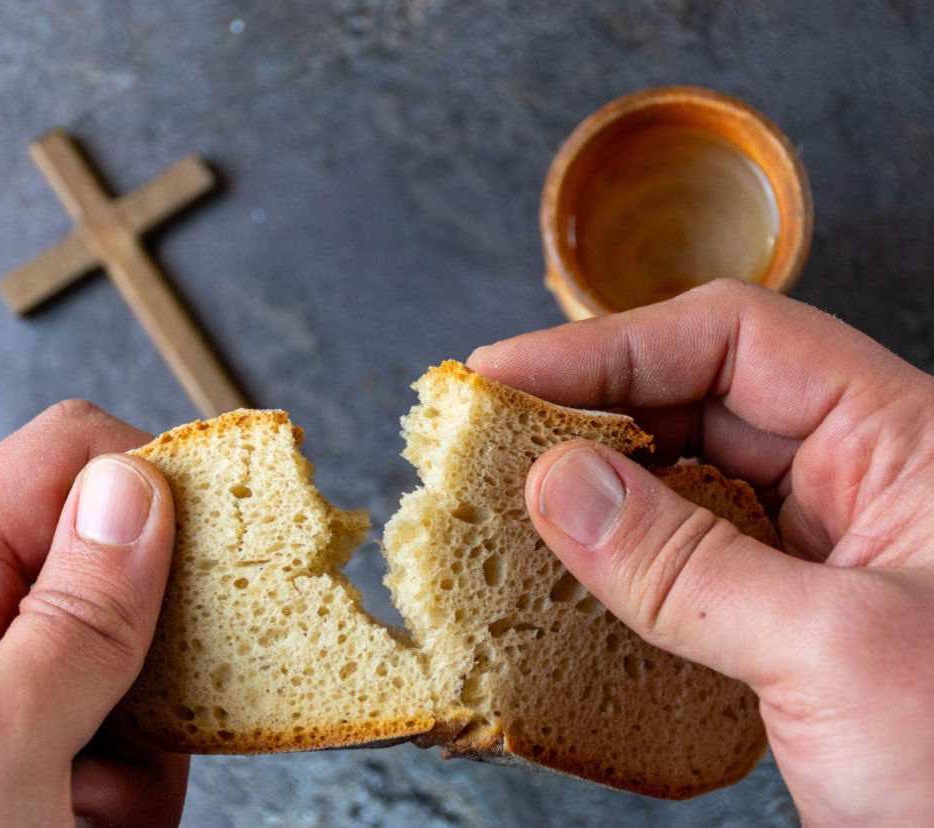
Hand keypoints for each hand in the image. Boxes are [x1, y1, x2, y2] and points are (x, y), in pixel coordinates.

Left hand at [0, 400, 186, 826]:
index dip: (162, 483)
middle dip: (167, 643)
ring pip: (146, 660)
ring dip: (150, 741)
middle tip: (148, 719)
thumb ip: (74, 615)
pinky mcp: (45, 743)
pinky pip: (138, 733)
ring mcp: (16, 687)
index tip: (233, 546)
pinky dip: (136, 791)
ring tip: (85, 815)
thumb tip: (140, 487)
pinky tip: (88, 827)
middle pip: (129, 562)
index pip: (72, 458)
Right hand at [468, 280, 933, 825]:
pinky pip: (683, 555)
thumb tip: (561, 485)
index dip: (611, 346)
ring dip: (594, 484)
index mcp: (899, 441)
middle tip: (491, 432)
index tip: (508, 372)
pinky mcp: (783, 610)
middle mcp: (855, 478)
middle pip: (697, 398)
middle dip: (589, 411)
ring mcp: (816, 545)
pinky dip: (618, 555)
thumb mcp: (836, 653)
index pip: (737, 341)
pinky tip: (564, 564)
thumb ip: (689, 567)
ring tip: (509, 493)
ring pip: (682, 478)